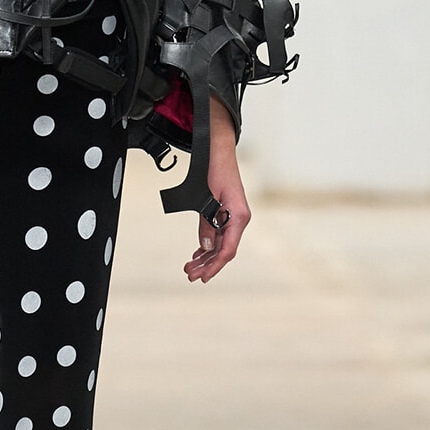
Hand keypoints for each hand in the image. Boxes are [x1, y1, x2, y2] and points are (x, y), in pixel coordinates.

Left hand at [184, 107, 249, 283]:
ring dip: (206, 256)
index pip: (228, 250)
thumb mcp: (206, 199)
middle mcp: (239, 219)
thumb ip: (207, 224)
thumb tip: (206, 247)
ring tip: (190, 266)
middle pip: (224, 250)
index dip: (215, 265)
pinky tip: (198, 253)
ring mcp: (234, 217)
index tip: (202, 277)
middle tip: (190, 274)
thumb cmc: (215, 171)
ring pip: (220, 244)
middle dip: (207, 264)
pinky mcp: (227, 213)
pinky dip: (208, 244)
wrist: (218, 152)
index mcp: (239, 217)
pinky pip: (219, 234)